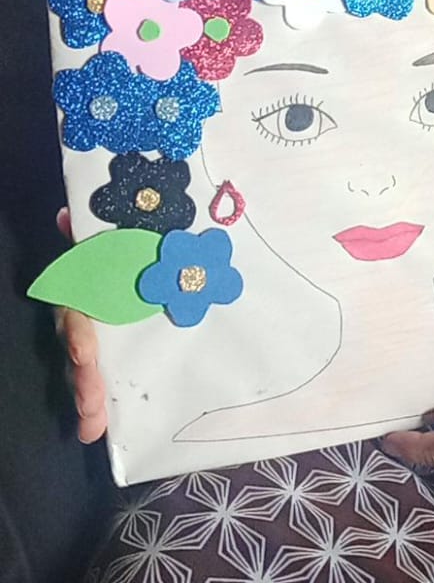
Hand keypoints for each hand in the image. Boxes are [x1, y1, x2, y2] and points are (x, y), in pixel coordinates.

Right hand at [55, 207, 107, 442]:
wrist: (152, 253)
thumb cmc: (128, 248)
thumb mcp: (117, 238)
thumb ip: (92, 232)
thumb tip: (68, 214)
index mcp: (88, 291)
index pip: (75, 313)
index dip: (77, 333)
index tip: (84, 353)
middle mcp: (87, 318)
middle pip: (78, 352)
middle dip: (83, 379)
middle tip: (92, 404)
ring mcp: (99, 340)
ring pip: (85, 372)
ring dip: (86, 399)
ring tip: (91, 425)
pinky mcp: (117, 357)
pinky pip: (103, 384)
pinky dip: (95, 411)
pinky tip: (91, 433)